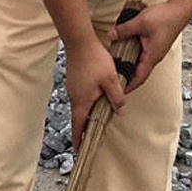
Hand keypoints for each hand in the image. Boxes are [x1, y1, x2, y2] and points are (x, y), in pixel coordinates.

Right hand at [64, 35, 126, 151]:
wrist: (79, 40)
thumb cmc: (94, 59)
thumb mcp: (111, 79)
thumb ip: (116, 96)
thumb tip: (119, 109)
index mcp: (82, 100)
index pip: (78, 124)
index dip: (78, 138)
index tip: (78, 150)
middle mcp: (74, 96)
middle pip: (78, 117)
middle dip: (83, 128)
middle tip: (88, 138)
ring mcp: (72, 87)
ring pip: (79, 106)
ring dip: (86, 114)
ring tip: (95, 119)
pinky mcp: (73, 80)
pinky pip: (80, 96)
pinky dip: (86, 102)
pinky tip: (95, 98)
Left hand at [106, 0, 189, 89]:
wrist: (179, 9)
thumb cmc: (165, 18)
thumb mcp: (140, 23)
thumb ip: (124, 30)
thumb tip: (111, 35)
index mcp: (152, 56)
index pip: (139, 78)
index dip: (129, 86)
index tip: (119, 91)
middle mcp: (154, 56)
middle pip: (139, 72)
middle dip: (127, 78)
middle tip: (114, 80)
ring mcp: (156, 50)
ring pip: (140, 62)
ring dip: (130, 66)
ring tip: (117, 67)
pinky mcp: (156, 43)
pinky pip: (142, 53)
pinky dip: (133, 55)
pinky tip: (125, 49)